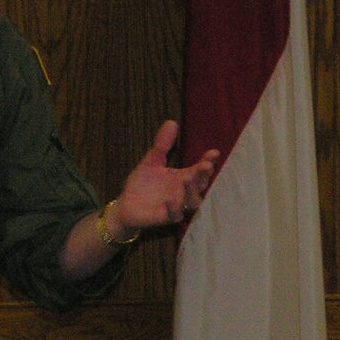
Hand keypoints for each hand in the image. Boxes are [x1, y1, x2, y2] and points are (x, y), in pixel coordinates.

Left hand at [110, 120, 218, 234]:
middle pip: (202, 185)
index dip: (208, 161)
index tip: (213, 152)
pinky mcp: (165, 217)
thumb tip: (172, 122)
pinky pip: (174, 215)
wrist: (126, 205)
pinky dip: (174, 208)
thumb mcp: (152, 160)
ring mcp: (177, 206)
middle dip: (204, 176)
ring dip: (192, 191)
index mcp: (184, 178)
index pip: (201, 170)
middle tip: (205, 166)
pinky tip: (170, 199)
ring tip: (188, 178)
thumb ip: (162, 145)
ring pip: (193, 202)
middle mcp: (184, 192)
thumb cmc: (142, 184)